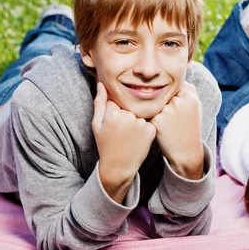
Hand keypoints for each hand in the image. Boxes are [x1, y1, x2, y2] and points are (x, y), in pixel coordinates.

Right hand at [92, 82, 155, 202]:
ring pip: (139, 113)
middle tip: (121, 131)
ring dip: (135, 120)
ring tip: (129, 135)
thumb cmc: (105, 144)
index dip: (114, 111)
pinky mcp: (151, 130)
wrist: (119, 166)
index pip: (116, 101)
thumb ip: (100, 102)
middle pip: (129, 105)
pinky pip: (148, 121)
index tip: (113, 124)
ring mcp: (141, 123)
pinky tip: (137, 138)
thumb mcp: (97, 124)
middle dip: (125, 114)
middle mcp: (128, 115)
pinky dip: (144, 127)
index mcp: (113, 112)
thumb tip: (101, 83)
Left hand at [151, 82, 203, 179]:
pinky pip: (148, 112)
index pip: (172, 85)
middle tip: (170, 117)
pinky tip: (159, 128)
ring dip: (154, 108)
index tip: (172, 107)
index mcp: (190, 96)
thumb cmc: (189, 128)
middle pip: (162, 93)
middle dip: (161, 101)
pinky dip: (149, 118)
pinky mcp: (157, 121)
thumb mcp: (195, 106)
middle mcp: (179, 101)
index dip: (169, 95)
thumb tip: (176, 73)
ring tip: (166, 123)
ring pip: (153, 102)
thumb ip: (187, 89)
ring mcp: (168, 111)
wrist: (187, 152)